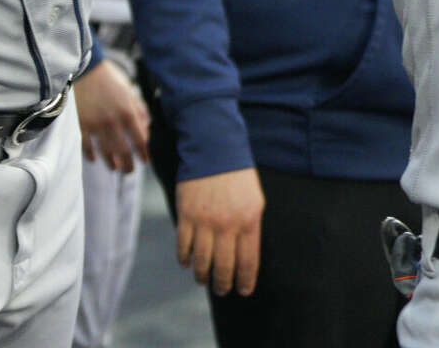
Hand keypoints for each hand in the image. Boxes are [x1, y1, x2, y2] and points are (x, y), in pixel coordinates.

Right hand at [73, 58, 150, 170]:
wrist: (84, 69)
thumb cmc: (109, 79)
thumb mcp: (129, 91)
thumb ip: (139, 110)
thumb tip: (146, 128)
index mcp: (127, 113)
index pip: (139, 140)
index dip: (143, 153)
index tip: (145, 160)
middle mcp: (112, 122)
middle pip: (123, 151)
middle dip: (128, 164)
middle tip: (129, 170)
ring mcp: (95, 125)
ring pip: (105, 151)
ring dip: (112, 163)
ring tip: (115, 168)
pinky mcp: (80, 125)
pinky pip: (86, 145)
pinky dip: (91, 154)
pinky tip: (95, 158)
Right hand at [175, 167, 263, 297]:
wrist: (214, 149)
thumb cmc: (238, 176)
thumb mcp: (255, 201)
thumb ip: (251, 228)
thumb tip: (245, 257)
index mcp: (249, 222)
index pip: (248, 262)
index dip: (246, 280)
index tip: (244, 290)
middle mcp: (227, 225)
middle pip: (224, 267)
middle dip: (223, 284)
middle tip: (222, 290)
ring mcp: (205, 221)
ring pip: (202, 261)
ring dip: (202, 275)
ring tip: (203, 280)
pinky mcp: (186, 214)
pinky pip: (183, 245)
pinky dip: (184, 258)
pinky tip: (187, 263)